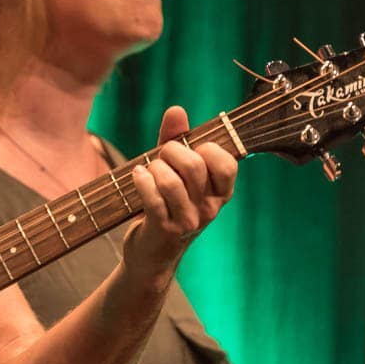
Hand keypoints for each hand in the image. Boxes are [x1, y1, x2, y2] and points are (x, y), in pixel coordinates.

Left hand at [124, 105, 236, 271]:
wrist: (152, 254)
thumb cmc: (166, 204)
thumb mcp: (175, 171)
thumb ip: (177, 139)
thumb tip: (176, 109)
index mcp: (221, 193)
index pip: (227, 163)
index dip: (207, 149)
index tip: (191, 150)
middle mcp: (210, 209)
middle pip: (194, 166)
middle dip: (171, 151)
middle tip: (161, 156)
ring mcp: (189, 221)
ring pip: (171, 182)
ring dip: (153, 168)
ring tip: (147, 170)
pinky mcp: (165, 230)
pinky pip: (153, 198)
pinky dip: (141, 181)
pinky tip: (137, 176)